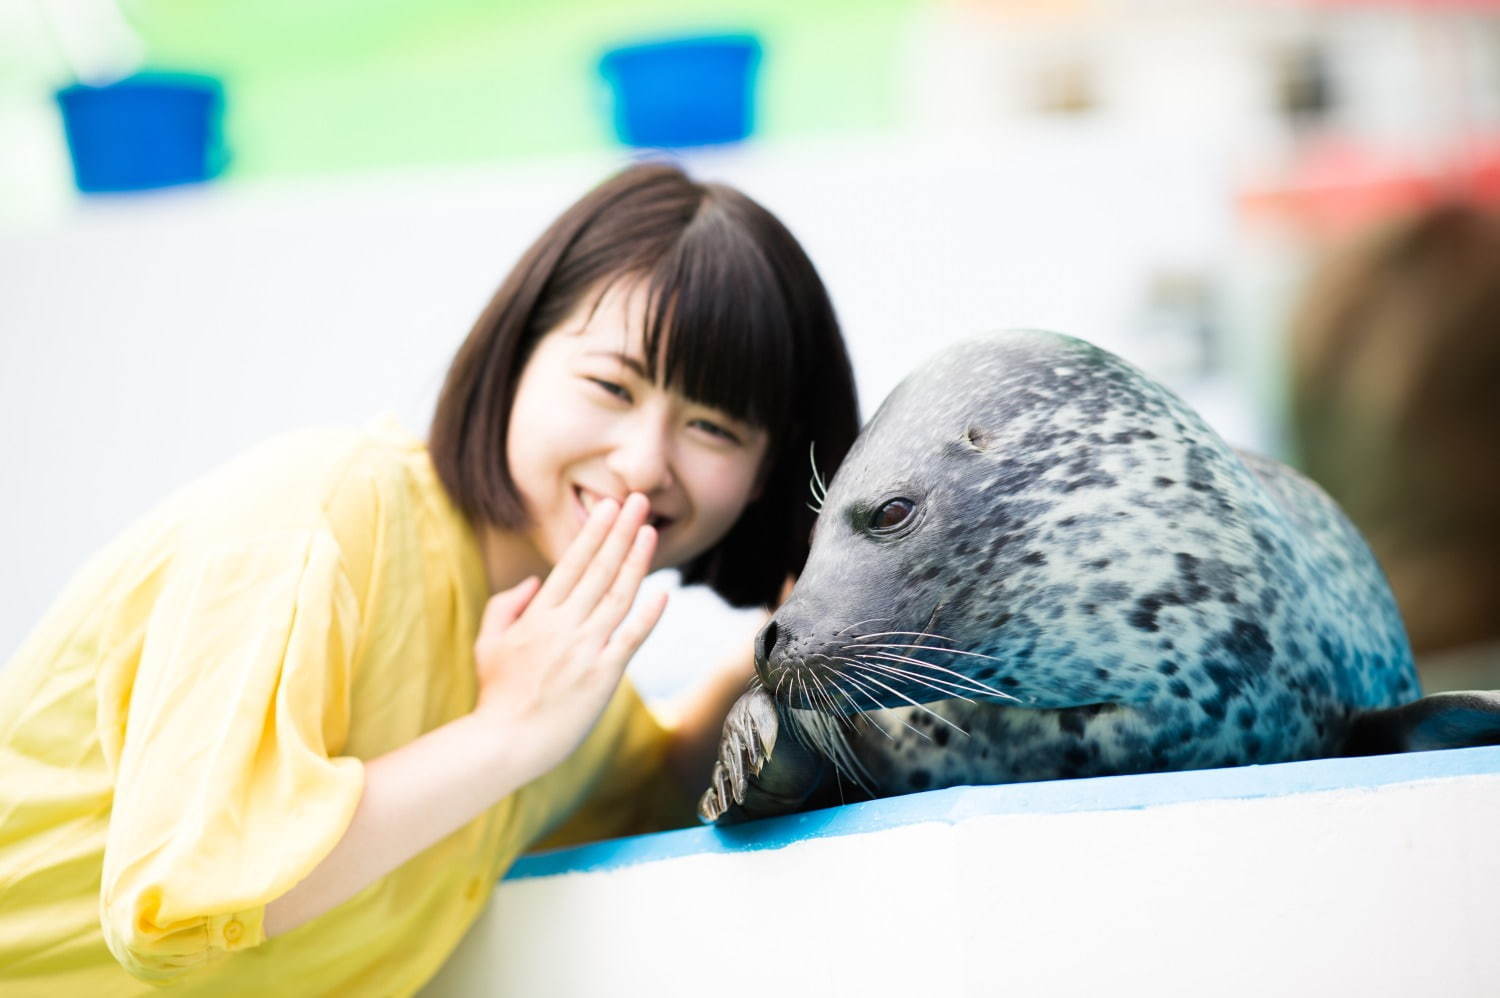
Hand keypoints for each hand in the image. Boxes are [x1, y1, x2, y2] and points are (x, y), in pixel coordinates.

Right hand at [471, 493, 668, 775]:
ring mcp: (585, 649)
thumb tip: (533, 581)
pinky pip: (631, 639)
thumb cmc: (496, 694)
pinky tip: (663, 593)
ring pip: (617, 596)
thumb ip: (505, 606)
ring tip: (651, 531)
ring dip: (636, 561)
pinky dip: (648, 615)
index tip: (609, 506)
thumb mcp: (488, 643)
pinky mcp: (603, 676)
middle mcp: (564, 625)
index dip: (594, 532)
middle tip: (638, 500)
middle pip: (599, 570)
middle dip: (620, 532)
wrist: (506, 741)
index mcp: (538, 615)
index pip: (572, 563)